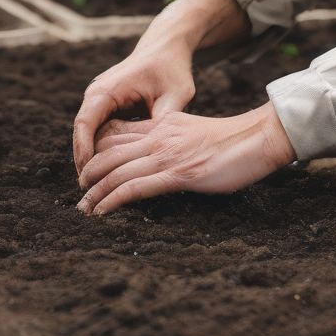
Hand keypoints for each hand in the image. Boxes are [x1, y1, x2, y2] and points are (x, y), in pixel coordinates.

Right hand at [72, 0, 248, 177]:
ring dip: (92, 158)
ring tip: (98, 188)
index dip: (84, 154)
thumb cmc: (172, 68)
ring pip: (88, 134)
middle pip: (82, 134)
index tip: (90, 179)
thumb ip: (164, 121)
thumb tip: (157, 150)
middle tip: (91, 193)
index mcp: (107, 89)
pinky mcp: (107, 104)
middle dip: (85, 162)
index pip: (85, 125)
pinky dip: (101, 149)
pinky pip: (98, 130)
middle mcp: (97, 93)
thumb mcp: (175, 94)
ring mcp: (100, 98)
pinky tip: (110, 172)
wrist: (167, 46)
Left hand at [76, 102, 295, 214]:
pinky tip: (101, 211)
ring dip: (94, 191)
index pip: (117, 131)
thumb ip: (171, 138)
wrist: (256, 137)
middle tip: (79, 190)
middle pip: (109, 151)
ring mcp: (166, 154)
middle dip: (88, 172)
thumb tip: (156, 155)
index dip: (96, 148)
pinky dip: (112, 201)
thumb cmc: (231, 140)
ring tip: (82, 208)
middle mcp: (158, 136)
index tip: (87, 167)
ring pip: (116, 171)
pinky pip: (135, 187)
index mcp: (162, 124)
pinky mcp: (178, 174)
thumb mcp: (192, 131)